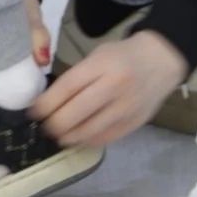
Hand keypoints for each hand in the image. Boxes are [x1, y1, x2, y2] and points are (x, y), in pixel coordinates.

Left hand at [28, 31, 188, 148]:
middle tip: (44, 127)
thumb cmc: (123, 55)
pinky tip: (78, 138)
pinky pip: (105, 139)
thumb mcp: (98, 56)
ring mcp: (126, 109)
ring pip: (88, 132)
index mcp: (103, 65)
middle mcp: (115, 88)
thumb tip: (50, 102)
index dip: (47, 104)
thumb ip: (77, 77)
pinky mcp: (134, 125)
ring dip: (68, 137)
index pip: (68, 88)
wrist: (162, 60)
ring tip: (58, 135)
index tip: (33, 112)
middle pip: (76, 114)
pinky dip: (87, 141)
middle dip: (54, 124)